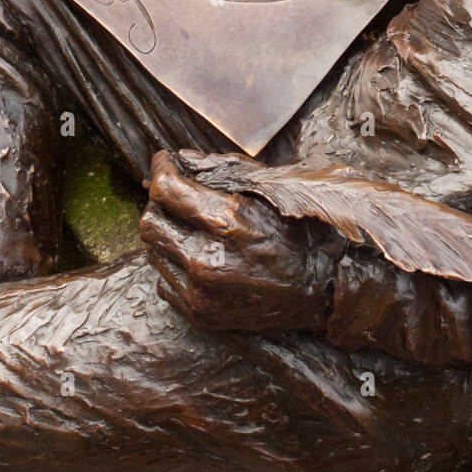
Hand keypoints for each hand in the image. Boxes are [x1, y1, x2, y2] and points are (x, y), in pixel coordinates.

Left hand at [140, 151, 339, 332]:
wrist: (322, 288)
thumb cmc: (298, 232)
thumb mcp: (267, 190)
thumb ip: (223, 169)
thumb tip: (182, 157)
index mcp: (226, 222)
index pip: (165, 189)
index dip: (161, 168)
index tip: (164, 161)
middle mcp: (206, 259)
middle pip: (149, 222)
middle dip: (159, 202)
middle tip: (175, 195)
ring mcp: (200, 292)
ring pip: (153, 252)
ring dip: (167, 234)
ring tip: (192, 228)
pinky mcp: (199, 314)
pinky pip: (164, 282)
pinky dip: (175, 265)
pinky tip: (199, 256)